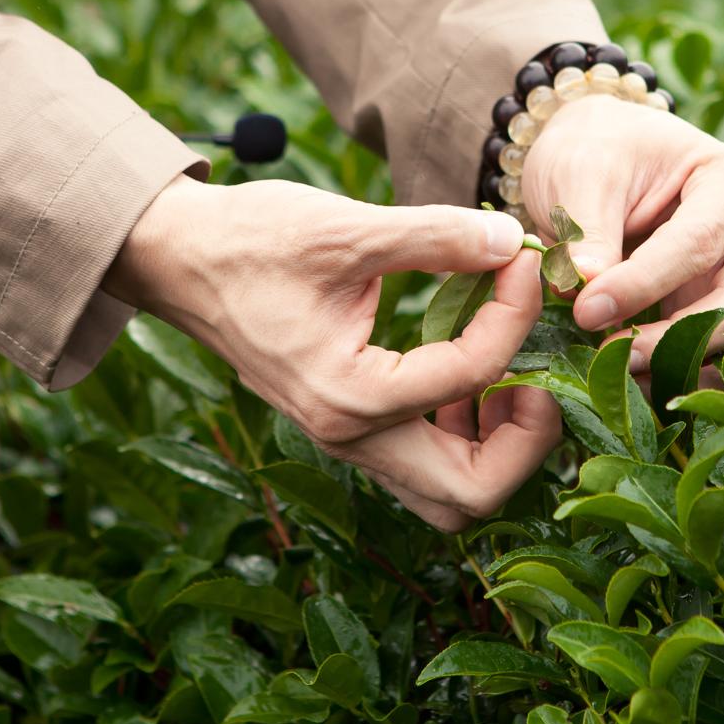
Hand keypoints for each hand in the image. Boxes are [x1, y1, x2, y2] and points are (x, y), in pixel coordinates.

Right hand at [104, 178, 559, 531]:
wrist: (181, 259)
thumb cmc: (251, 240)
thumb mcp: (345, 228)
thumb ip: (435, 236)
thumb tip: (510, 241)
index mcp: (348, 395)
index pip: (471, 374)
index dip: (514, 312)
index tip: (519, 258)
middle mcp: (349, 436)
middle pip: (473, 492)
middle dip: (529, 437)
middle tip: (543, 368)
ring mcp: (349, 440)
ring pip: (452, 495)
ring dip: (500, 446)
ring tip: (514, 372)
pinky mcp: (351, 426)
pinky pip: (428, 465)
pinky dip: (468, 435)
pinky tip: (474, 369)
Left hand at [522, 93, 723, 375]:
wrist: (598, 152)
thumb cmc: (597, 149)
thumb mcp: (581, 173)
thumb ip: (587, 231)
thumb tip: (586, 287)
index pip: (697, 243)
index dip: (643, 285)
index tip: (587, 312)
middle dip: (678, 337)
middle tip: (614, 356)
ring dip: (675, 362)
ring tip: (613, 374)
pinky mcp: (723, 306)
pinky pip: (710, 350)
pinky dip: (672, 370)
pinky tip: (626, 382)